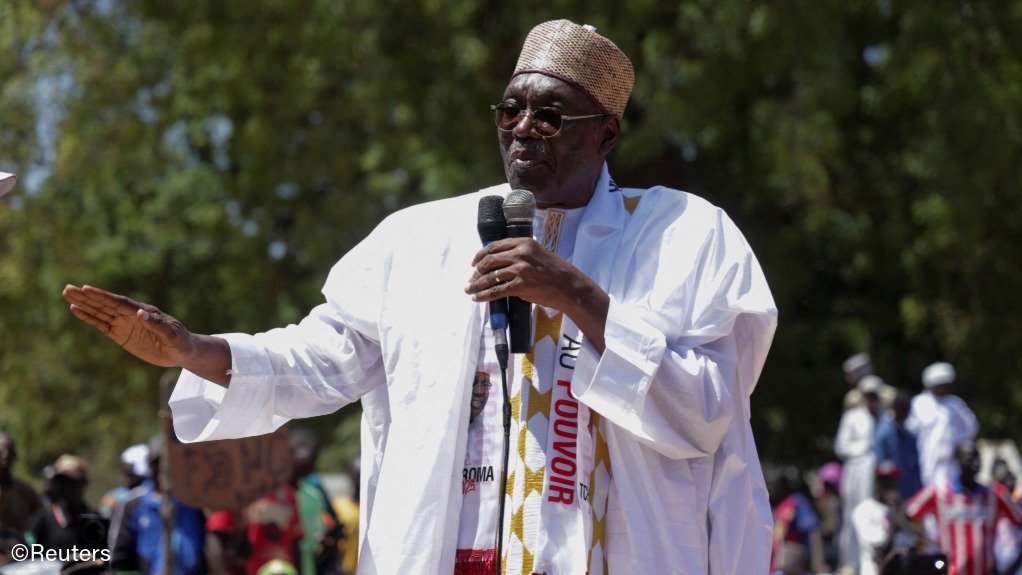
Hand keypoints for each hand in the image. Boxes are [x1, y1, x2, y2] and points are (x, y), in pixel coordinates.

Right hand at [62, 284, 196, 367]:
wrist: (182, 351)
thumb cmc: (181, 342)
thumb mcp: (172, 335)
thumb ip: (157, 325)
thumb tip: (141, 313)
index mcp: (143, 312)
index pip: (119, 302)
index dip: (102, 296)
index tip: (86, 289)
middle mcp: (131, 315)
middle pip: (105, 304)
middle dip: (87, 297)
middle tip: (67, 288)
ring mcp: (125, 324)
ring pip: (100, 312)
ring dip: (84, 304)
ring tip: (67, 295)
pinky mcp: (121, 335)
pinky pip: (102, 325)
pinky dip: (89, 318)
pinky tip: (76, 311)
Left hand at [465, 237, 577, 309]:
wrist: (568, 285)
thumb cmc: (555, 270)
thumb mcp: (537, 253)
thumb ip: (520, 253)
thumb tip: (500, 262)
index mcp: (523, 242)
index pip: (495, 246)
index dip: (480, 255)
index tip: (474, 263)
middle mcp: (520, 253)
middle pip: (489, 261)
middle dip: (477, 271)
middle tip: (472, 279)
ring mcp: (519, 270)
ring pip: (490, 277)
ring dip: (476, 285)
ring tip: (470, 290)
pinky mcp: (520, 286)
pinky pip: (496, 291)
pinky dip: (483, 295)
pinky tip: (477, 298)